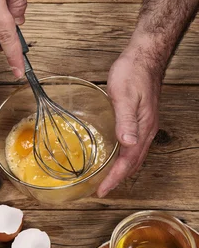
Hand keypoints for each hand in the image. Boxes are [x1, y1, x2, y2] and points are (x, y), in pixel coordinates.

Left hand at [97, 41, 162, 196]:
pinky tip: (114, 155)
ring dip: (121, 170)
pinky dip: (123, 156)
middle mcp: (146, 130)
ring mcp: (145, 125)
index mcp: (143, 128)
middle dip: (117, 179)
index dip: (114, 178)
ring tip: (107, 179)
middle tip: (101, 191)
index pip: (128, 161)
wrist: (144, 56)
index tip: (102, 191)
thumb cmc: (133, 73)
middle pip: (133, 163)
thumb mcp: (125, 96)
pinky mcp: (141, 119)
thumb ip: (126, 120)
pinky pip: (133, 145)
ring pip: (134, 155)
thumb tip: (127, 143)